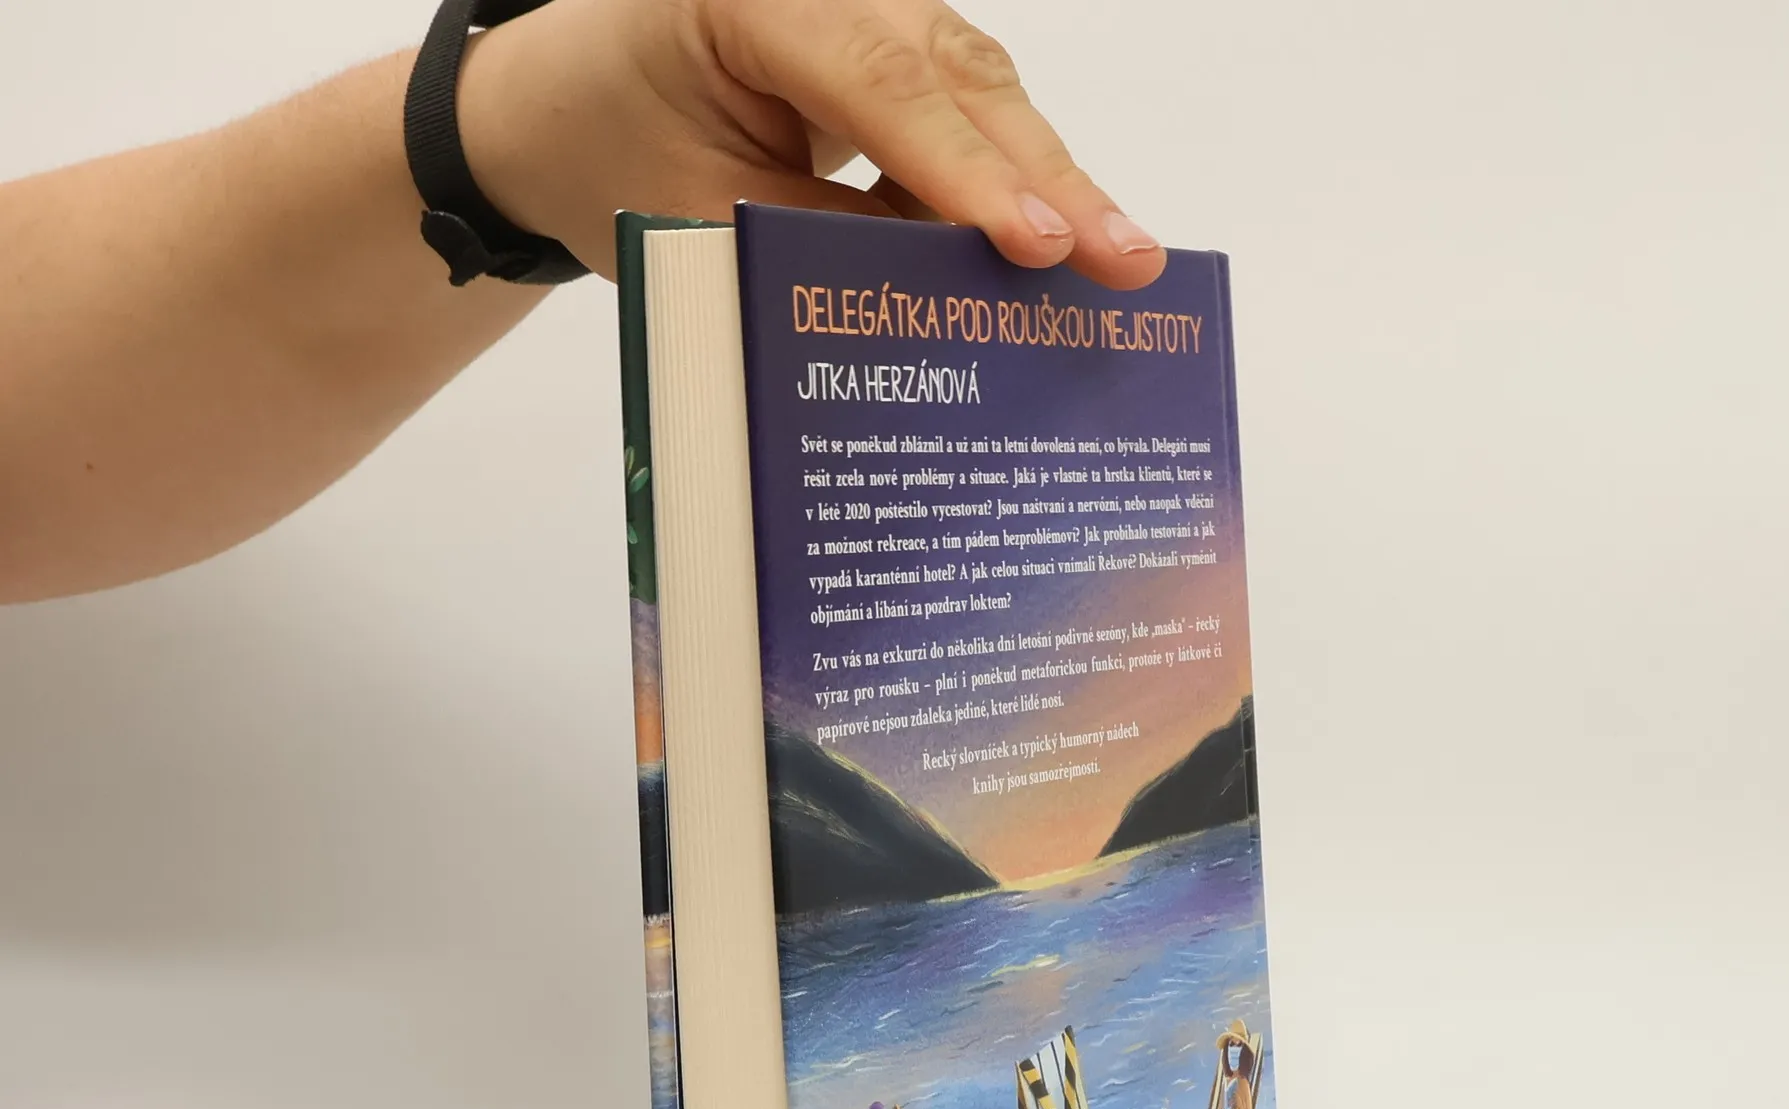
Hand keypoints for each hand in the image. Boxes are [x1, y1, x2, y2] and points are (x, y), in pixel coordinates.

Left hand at [458, 0, 1165, 286]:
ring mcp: (866, 4)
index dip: (966, 172)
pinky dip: (1011, 178)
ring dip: (1049, 181)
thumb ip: (823, 248)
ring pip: (977, 86)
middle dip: (1047, 178)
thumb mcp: (701, 218)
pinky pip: (964, 107)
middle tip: (1127, 262)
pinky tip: (1068, 243)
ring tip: (1120, 263)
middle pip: (957, 73)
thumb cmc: (610, 152)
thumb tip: (948, 297)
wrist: (560, 105)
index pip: (879, 82)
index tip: (1037, 245)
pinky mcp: (889, 46)